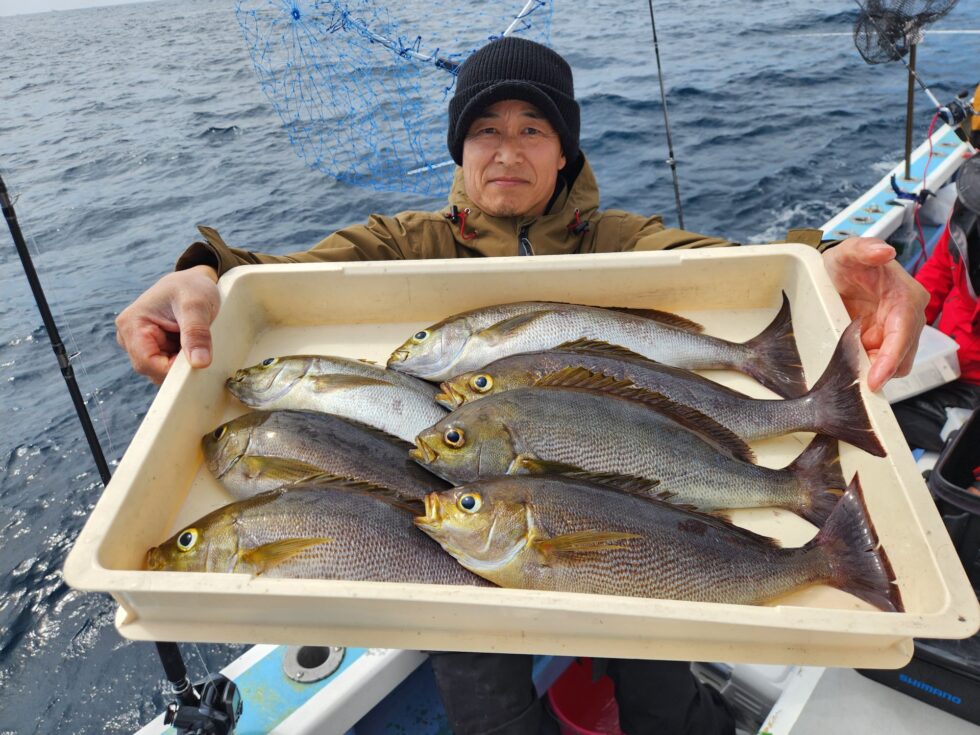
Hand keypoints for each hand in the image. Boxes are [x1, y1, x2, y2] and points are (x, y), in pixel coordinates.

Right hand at [115, 265, 220, 383]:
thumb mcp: (197, 305)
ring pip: (161, 372)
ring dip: (181, 365)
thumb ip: (197, 333)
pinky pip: (167, 367)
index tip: (196, 364)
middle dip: (178, 367)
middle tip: (200, 350)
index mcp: (131, 324)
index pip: (146, 362)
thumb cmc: (192, 287)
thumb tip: (199, 363)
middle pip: (152, 370)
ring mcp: (139, 345)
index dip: (172, 370)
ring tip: (195, 343)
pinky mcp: (152, 349)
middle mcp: (129, 337)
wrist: (193, 282)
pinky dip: (182, 363)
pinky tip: (191, 348)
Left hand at [822, 237, 928, 391]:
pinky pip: (879, 363)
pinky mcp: (882, 341)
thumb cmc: (848, 261)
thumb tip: (884, 252)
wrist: (838, 270)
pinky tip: (849, 367)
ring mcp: (895, 331)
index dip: (890, 359)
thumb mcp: (849, 251)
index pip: (904, 334)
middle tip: (851, 381)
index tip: (875, 379)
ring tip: (847, 374)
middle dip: (880, 372)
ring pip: (893, 365)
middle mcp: (908, 318)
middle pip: (902, 357)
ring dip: (872, 372)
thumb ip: (863, 249)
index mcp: (907, 297)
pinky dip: (866, 369)